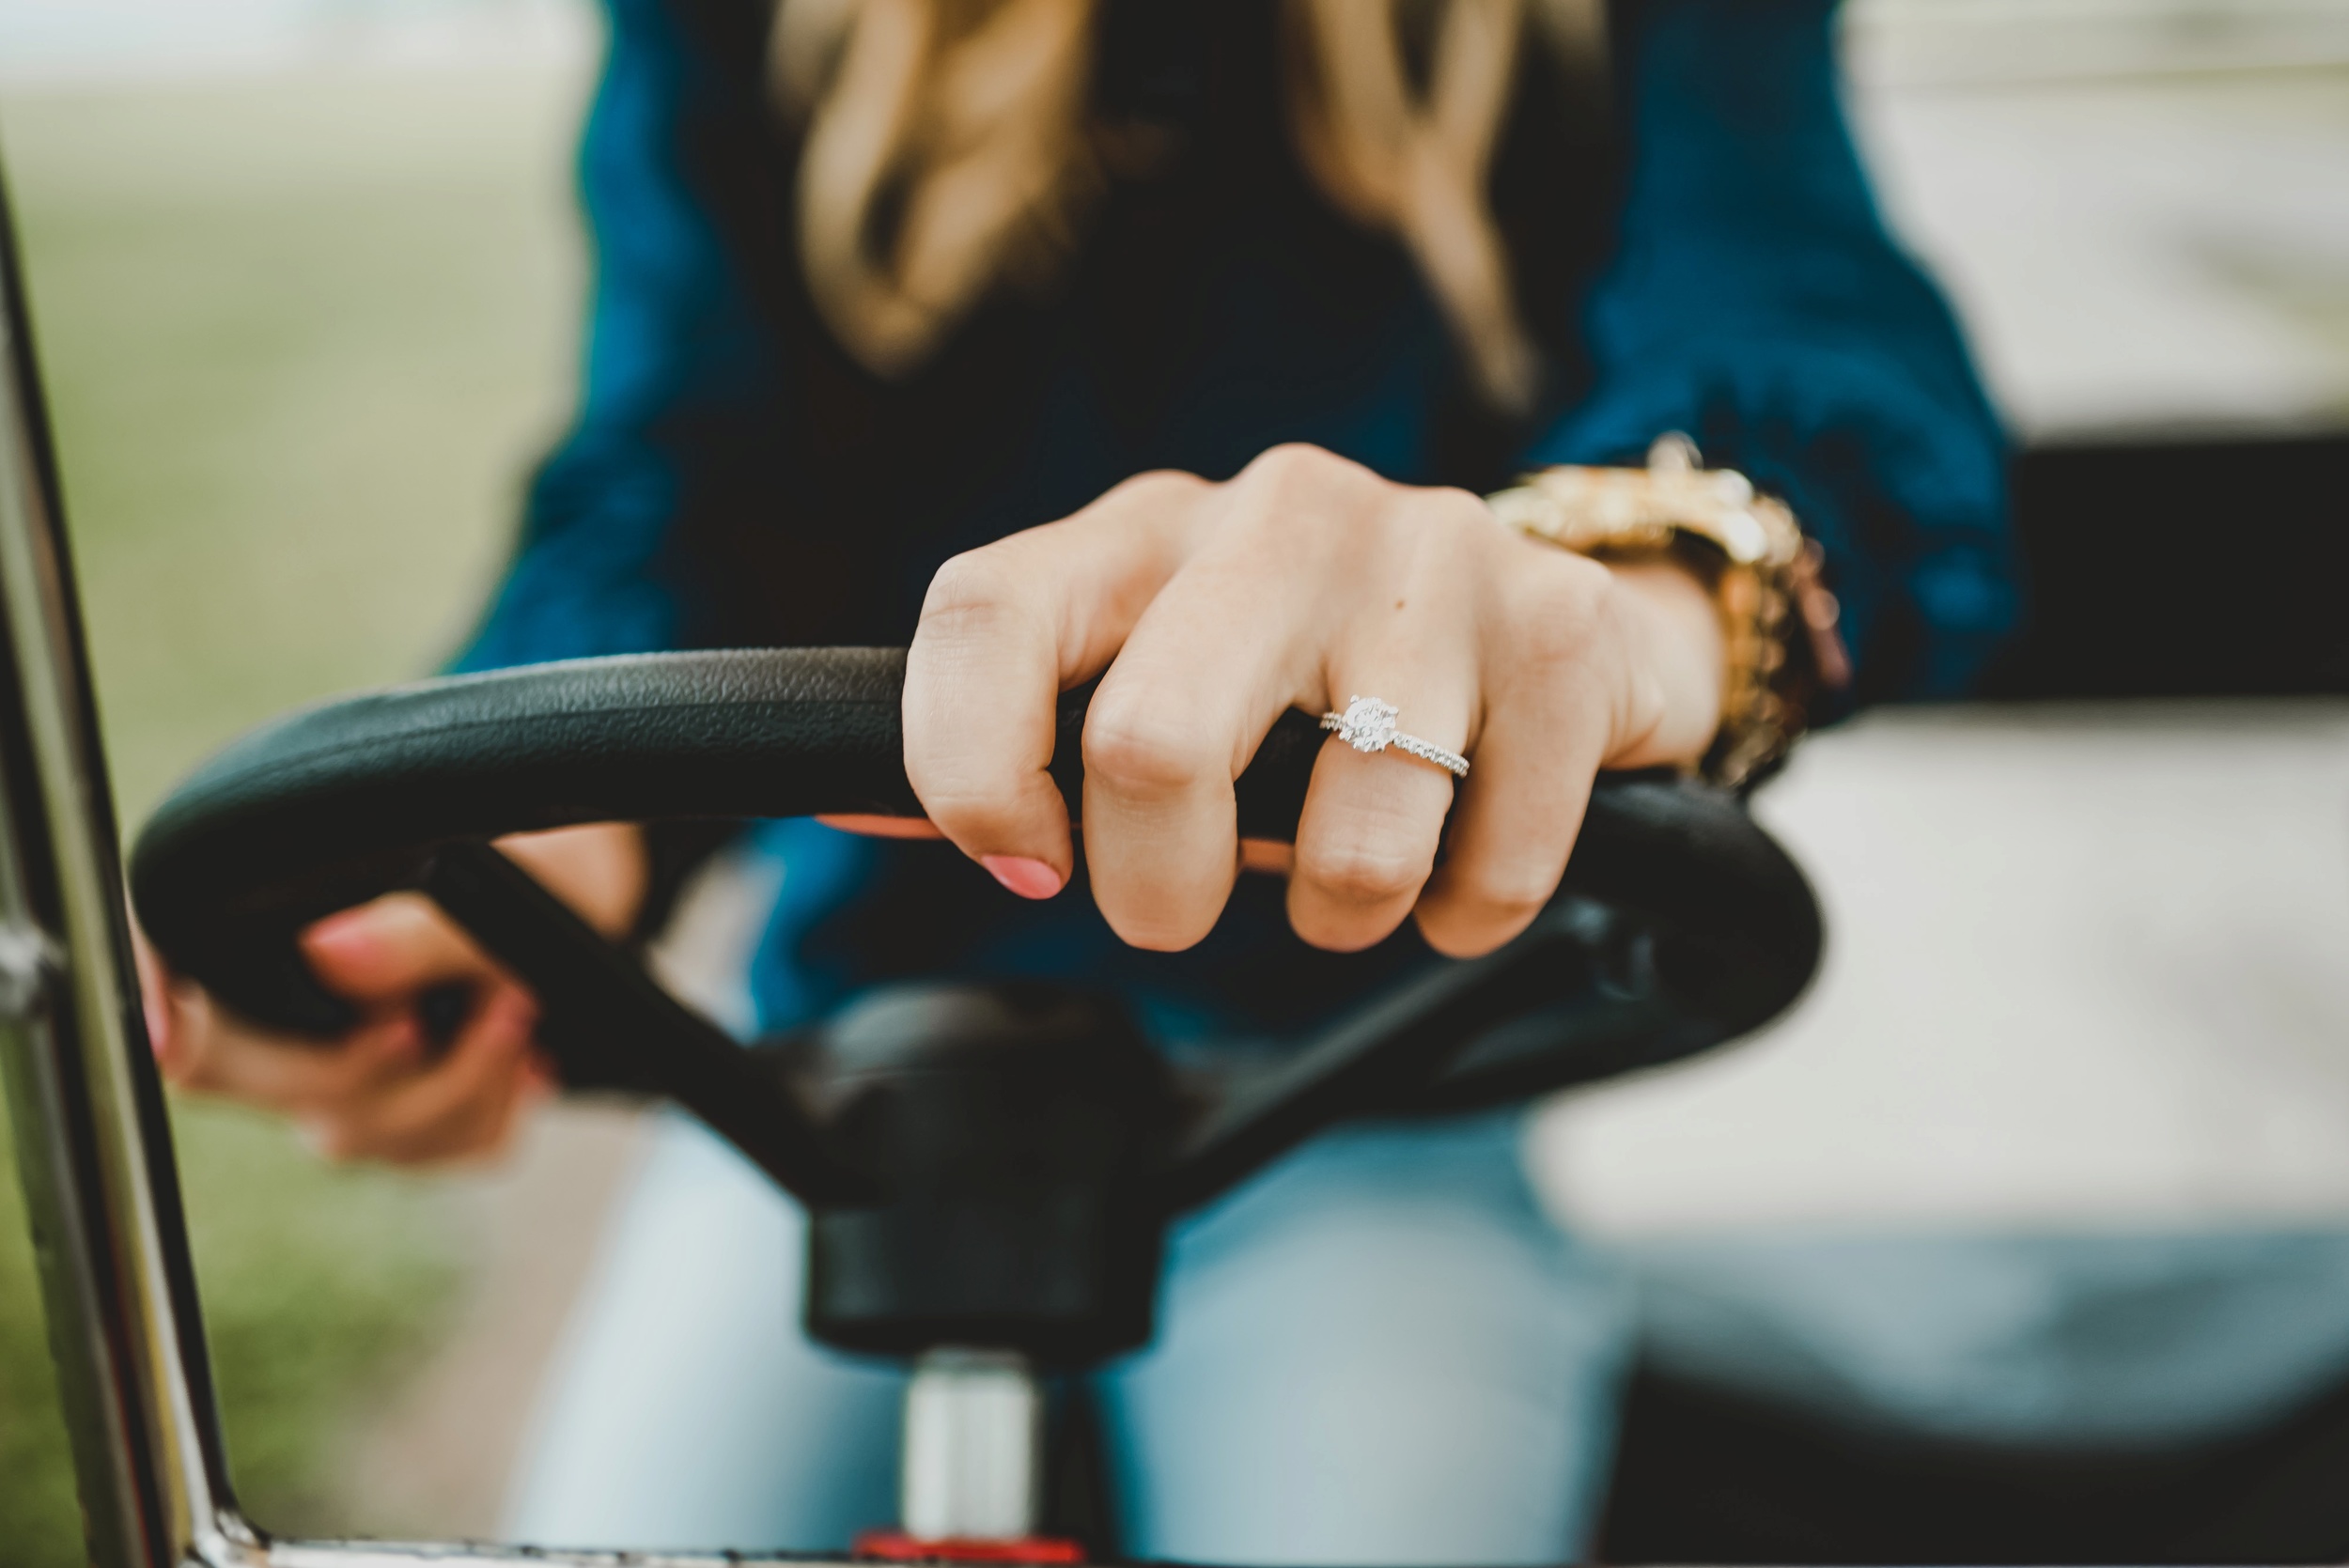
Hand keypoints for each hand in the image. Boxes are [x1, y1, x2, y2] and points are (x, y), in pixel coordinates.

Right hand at [138, 822, 646, 1165]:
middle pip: (279, 1089)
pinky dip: (498, 1105)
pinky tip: (532, 1061)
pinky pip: (447, 1151)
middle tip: (434, 1014)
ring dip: (459, 1076)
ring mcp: (356, 1091)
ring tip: (517, 1002)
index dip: (160, 1018)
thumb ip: (411, 931)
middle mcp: (299, 1037)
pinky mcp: (426, 1126)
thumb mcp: (490, 882)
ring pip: (371, 1132)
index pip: (186, 1003)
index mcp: (280, 958)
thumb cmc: (514, 861)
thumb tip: (331, 955)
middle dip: (363, 1065)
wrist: (584, 894)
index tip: (172, 1035)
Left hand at [901, 444, 1724, 956]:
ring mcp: (1427, 555)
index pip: (984, 613)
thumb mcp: (1155, 680)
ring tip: (1356, 876)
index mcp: (1143, 530)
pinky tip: (1462, 861)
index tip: (1021, 862)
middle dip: (1160, 890)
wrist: (1558, 625)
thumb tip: (835, 792)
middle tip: (1187, 909)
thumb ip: (1014, 740)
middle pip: (1151, 743)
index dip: (964, 768)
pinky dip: (1465, 916)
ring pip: (1347, 838)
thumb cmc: (1309, 682)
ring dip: (1341, 915)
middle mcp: (1276, 513)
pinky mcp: (1558, 625)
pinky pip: (1486, 867)